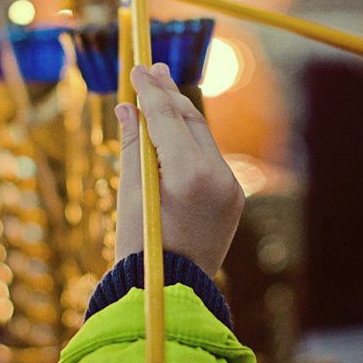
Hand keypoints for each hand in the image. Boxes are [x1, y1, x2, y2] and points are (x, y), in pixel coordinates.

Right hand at [115, 63, 243, 277]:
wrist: (172, 294)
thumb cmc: (141, 248)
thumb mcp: (131, 194)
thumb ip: (134, 145)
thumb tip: (129, 107)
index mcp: (189, 175)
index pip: (167, 118)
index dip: (150, 91)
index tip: (138, 68)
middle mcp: (218, 177)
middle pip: (191, 122)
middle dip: (170, 95)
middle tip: (152, 69)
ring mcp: (230, 187)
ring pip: (202, 138)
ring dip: (181, 115)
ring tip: (162, 89)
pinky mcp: (233, 197)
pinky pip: (209, 158)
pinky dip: (191, 141)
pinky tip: (176, 127)